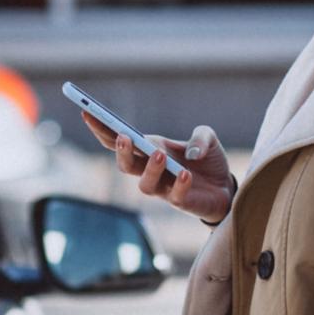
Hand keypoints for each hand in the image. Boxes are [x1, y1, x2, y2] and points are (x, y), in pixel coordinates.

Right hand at [81, 111, 234, 224]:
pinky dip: (179, 184)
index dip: (101, 128)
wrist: (226, 187)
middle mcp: (150, 170)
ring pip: (145, 184)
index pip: (118, 140)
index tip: (87, 113)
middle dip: (121, 151)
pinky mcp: (181, 202)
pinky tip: (186, 173)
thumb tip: (192, 153)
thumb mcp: (208, 138)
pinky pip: (175, 196)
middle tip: (123, 136)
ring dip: (149, 169)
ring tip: (159, 154)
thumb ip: (201, 137)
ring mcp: (164, 188)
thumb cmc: (208, 160)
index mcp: (149, 148)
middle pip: (125, 164)